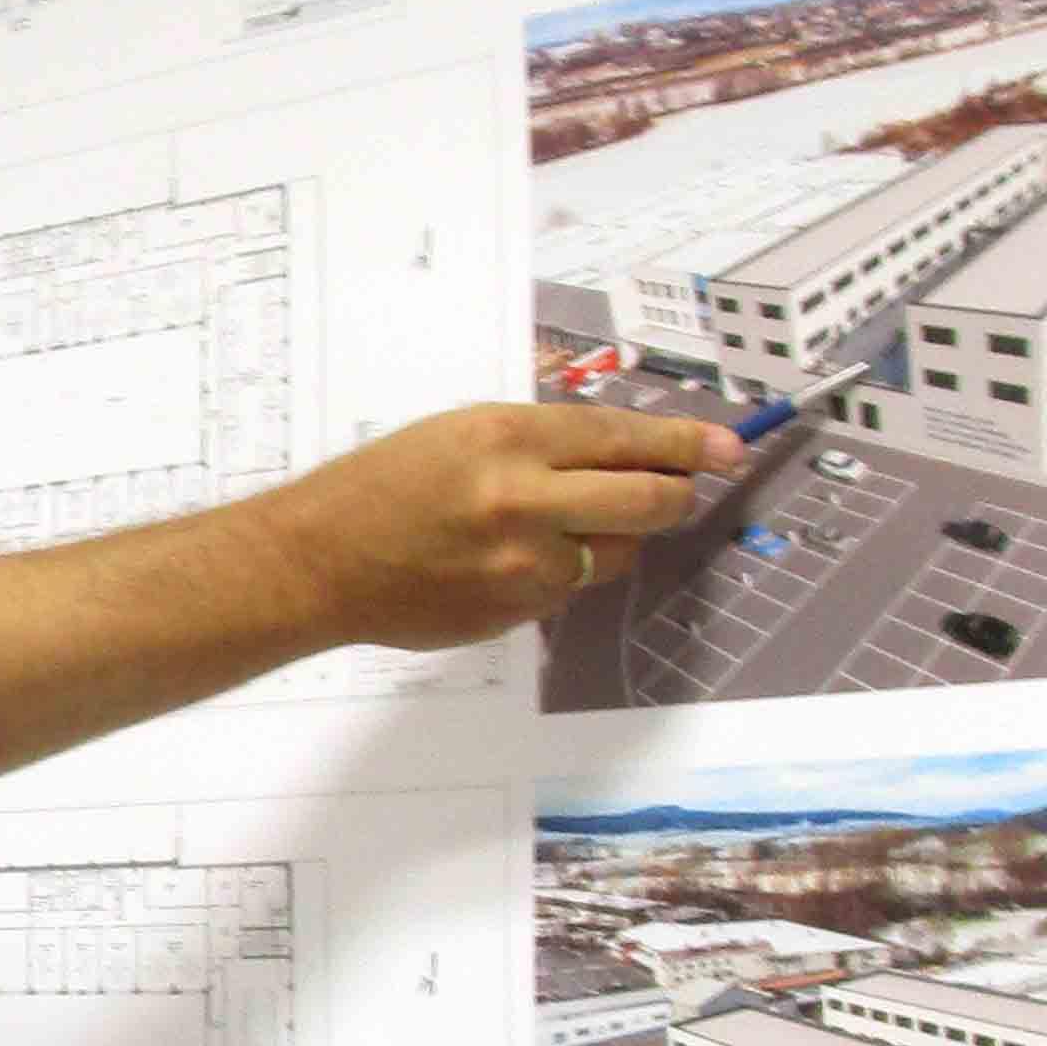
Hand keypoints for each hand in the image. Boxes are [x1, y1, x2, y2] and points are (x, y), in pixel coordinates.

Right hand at [268, 401, 738, 648]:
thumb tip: (630, 454)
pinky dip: (561, 571)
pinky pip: (570, 589)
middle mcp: (524, 501)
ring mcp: (523, 567)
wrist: (319, 561)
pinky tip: (509, 559)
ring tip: (555, 523)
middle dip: (677, 493)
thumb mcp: (461, 431)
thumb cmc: (382, 484)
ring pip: (616, 552)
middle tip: (680, 486)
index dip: (687, 442)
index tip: (727, 446)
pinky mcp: (516, 614)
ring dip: (609, 536)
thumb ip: (544, 442)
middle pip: (650, 502)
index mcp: (508, 438)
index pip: (625, 437)